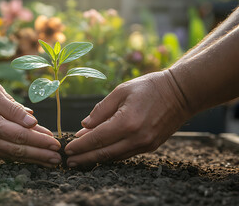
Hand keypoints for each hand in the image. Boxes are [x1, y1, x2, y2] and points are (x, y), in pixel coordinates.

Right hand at [0, 75, 60, 166]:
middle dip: (40, 155)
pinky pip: (3, 154)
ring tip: (49, 161)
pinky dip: (19, 156)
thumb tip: (33, 120)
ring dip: (32, 158)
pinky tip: (31, 157)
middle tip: (57, 158)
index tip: (54, 142)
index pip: (20, 135)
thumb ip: (13, 108)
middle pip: (17, 150)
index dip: (39, 140)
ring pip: (11, 155)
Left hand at [65, 70, 189, 166]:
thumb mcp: (121, 91)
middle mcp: (136, 138)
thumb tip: (85, 126)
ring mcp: (145, 145)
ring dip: (96, 159)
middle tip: (70, 161)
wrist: (181, 93)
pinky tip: (100, 153)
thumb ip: (101, 110)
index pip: (97, 138)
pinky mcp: (151, 147)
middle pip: (103, 153)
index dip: (80, 145)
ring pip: (114, 157)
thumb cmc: (149, 87)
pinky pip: (125, 154)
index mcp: (126, 122)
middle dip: (84, 158)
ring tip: (81, 159)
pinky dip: (110, 155)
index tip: (68, 149)